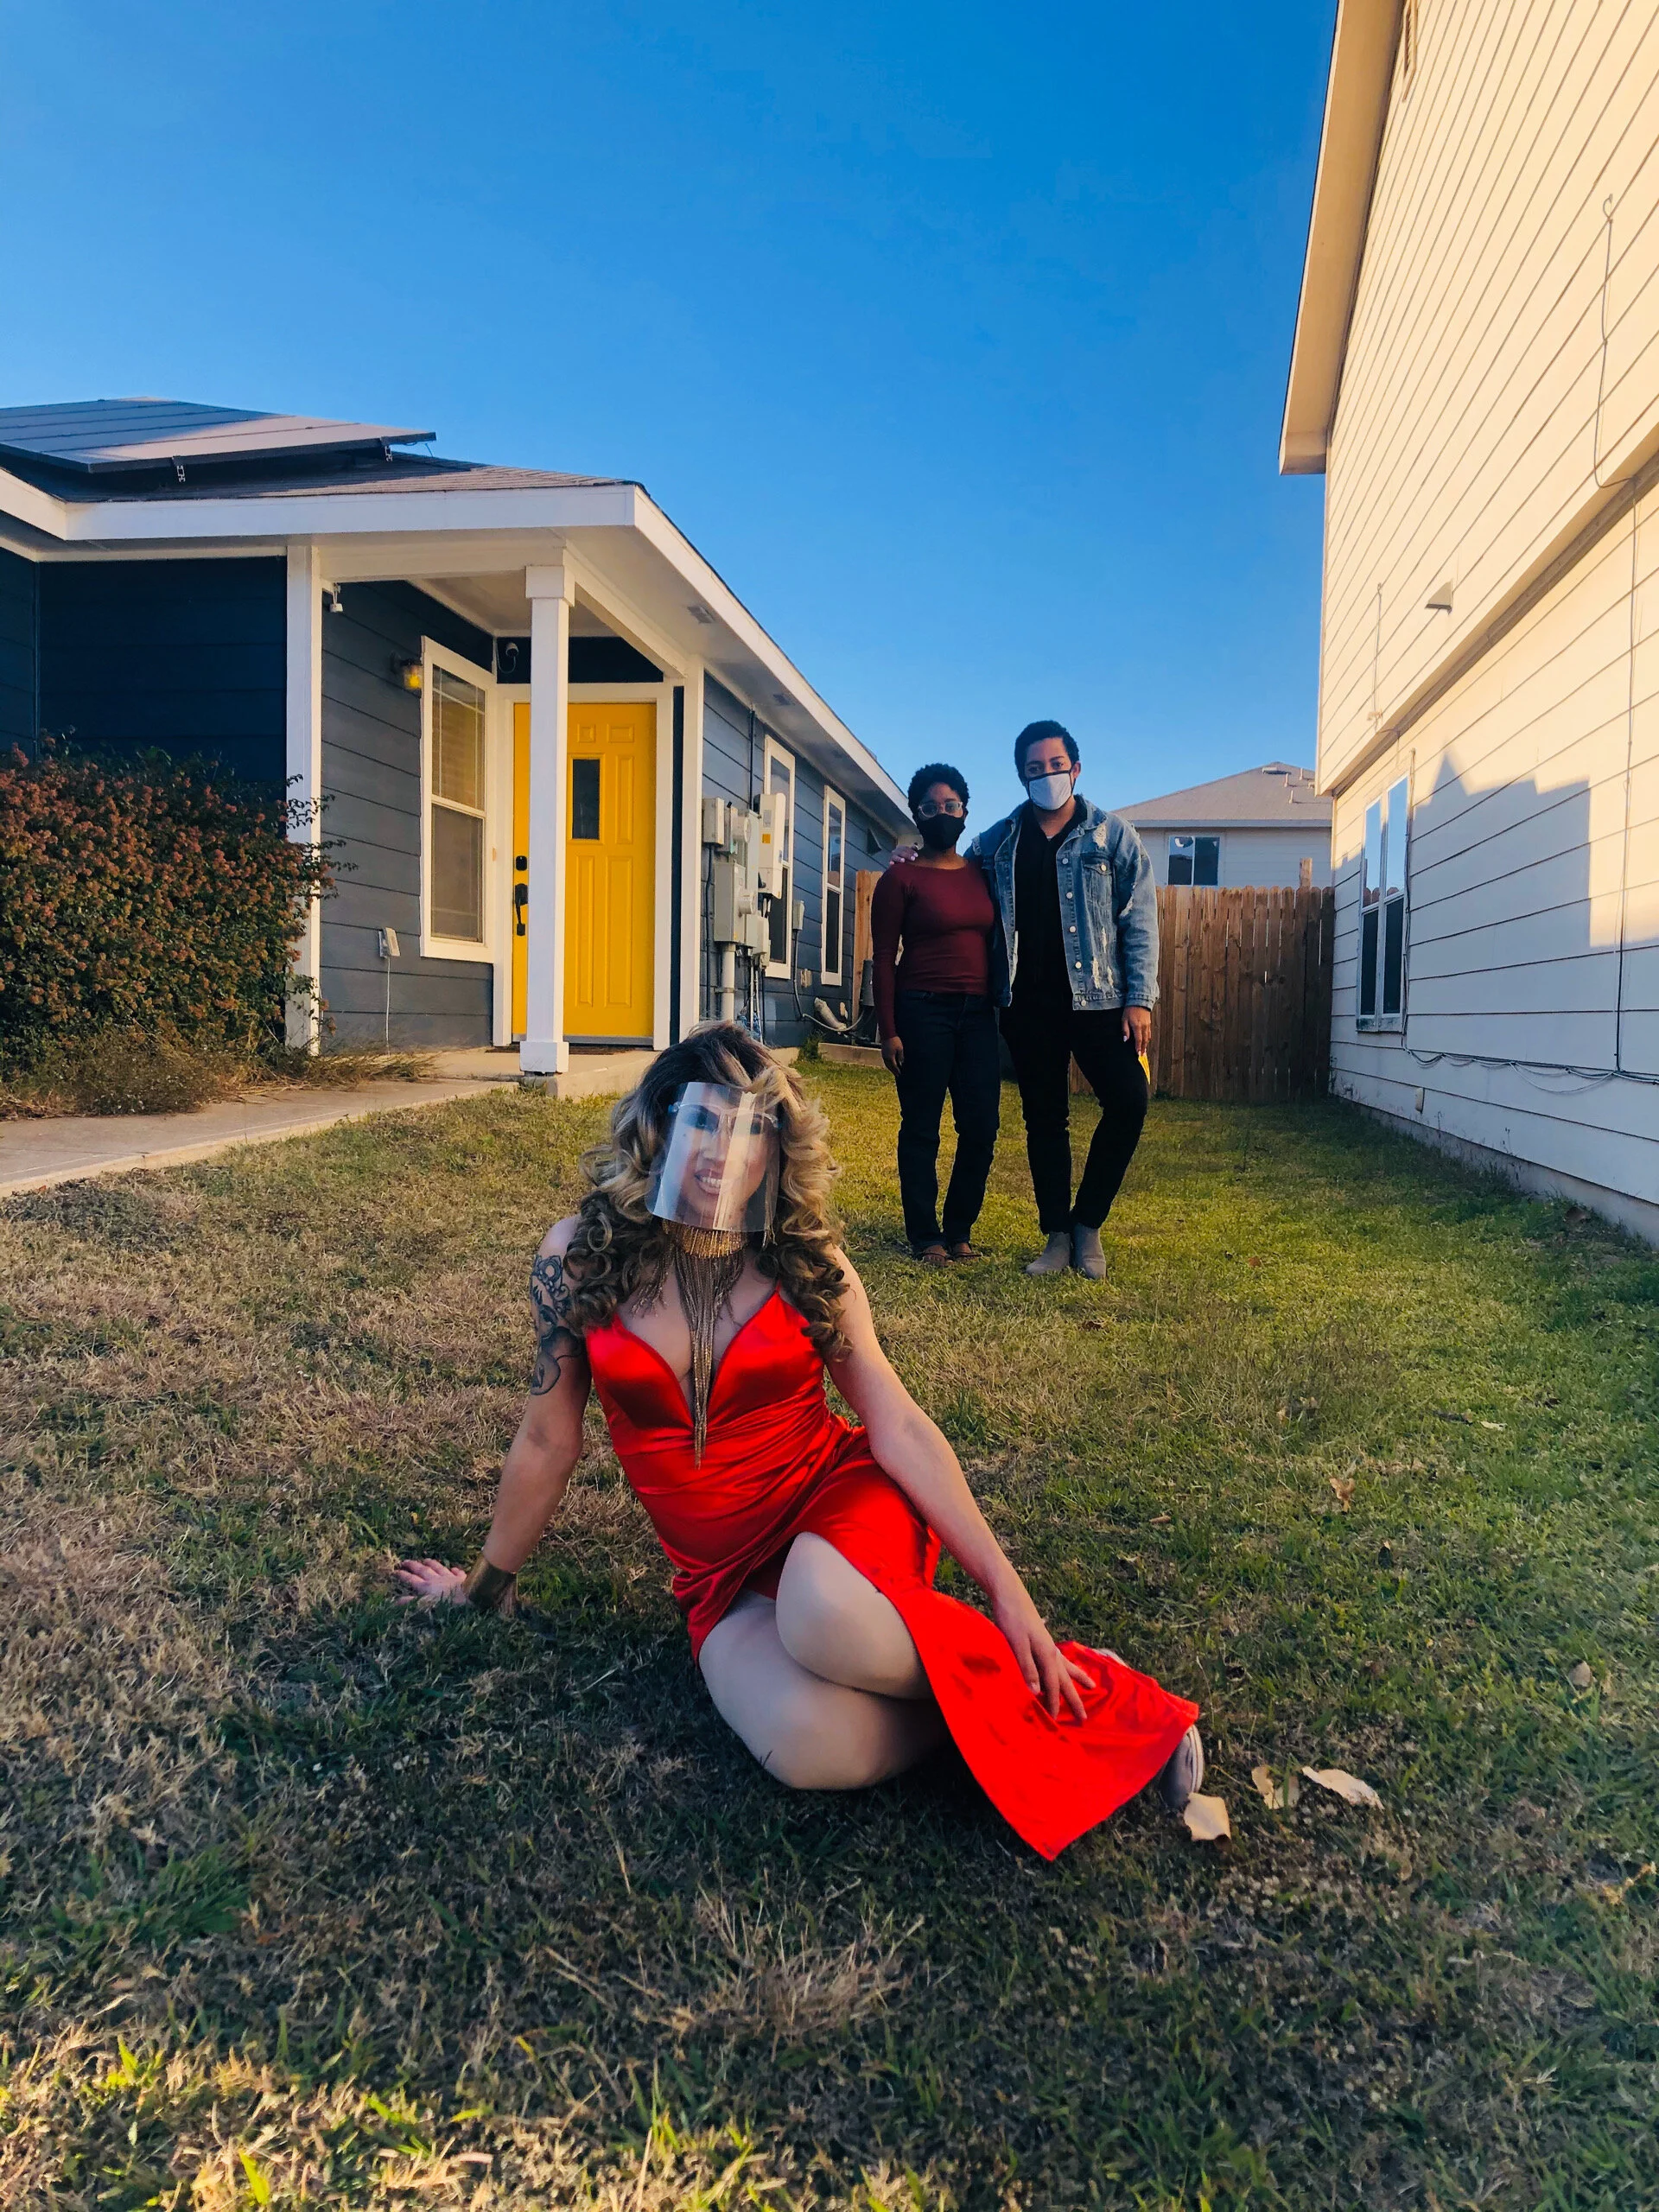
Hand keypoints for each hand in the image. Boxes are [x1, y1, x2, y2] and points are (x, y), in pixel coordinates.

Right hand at [393, 1557, 467, 1605]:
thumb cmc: (447, 1604)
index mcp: (426, 1587)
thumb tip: (395, 1601)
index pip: (412, 1580)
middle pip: (423, 1571)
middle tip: (405, 1561)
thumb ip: (411, 1603)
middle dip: (413, 1566)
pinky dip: (454, 1570)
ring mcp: (449, 1578)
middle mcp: (436, 1580)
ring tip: (426, 1559)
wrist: (469, 1597)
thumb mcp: (426, 1606)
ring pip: (438, 1568)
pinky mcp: (462, 1579)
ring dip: (431, 1564)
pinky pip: (457, 1573)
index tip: (395, 1571)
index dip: (403, 1576)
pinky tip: (453, 1568)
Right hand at [881, 1035, 904, 1074]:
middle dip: (893, 1071)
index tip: (900, 1074)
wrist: (887, 1034)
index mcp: (890, 1057)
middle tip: (897, 1075)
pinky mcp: (883, 1052)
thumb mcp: (900, 1049)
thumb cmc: (895, 1041)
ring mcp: (883, 1055)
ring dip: (890, 1068)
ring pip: (886, 1064)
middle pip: (889, 1067)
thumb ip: (901, 1057)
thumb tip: (901, 1063)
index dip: (897, 1070)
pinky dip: (888, 1064)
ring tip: (893, 1071)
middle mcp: (886, 1057)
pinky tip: (890, 1064)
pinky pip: (885, 1061)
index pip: (894, 1066)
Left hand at [989, 1574, 1093, 1721]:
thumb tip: (1037, 1693)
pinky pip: (1058, 1659)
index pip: (1053, 1686)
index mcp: (1047, 1654)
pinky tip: (1065, 1665)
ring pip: (1066, 1667)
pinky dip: (1066, 1667)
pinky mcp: (1041, 1638)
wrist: (1009, 1593)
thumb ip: (1027, 1668)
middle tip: (1084, 1717)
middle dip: (1074, 1698)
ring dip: (1077, 1679)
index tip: (1055, 1722)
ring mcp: (1048, 1643)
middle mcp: (1051, 1650)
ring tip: (1092, 1686)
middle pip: (1065, 1679)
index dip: (1054, 1704)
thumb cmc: (1011, 1618)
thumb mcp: (1016, 1644)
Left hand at [1121, 1004, 1150, 1053]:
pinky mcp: (1149, 1023)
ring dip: (1146, 1044)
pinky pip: (1149, 1033)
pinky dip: (1147, 1038)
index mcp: (1137, 1026)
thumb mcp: (1124, 1019)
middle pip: (1145, 1040)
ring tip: (1144, 1050)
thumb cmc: (1130, 1009)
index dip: (1138, 1048)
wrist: (1140, 1000)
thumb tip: (1125, 1039)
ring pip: (1148, 1037)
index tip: (1138, 1054)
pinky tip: (1146, 1041)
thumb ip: (1125, 1030)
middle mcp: (1144, 1027)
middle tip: (1142, 1055)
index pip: (1139, 1040)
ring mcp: (1147, 1025)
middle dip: (1143, 1048)